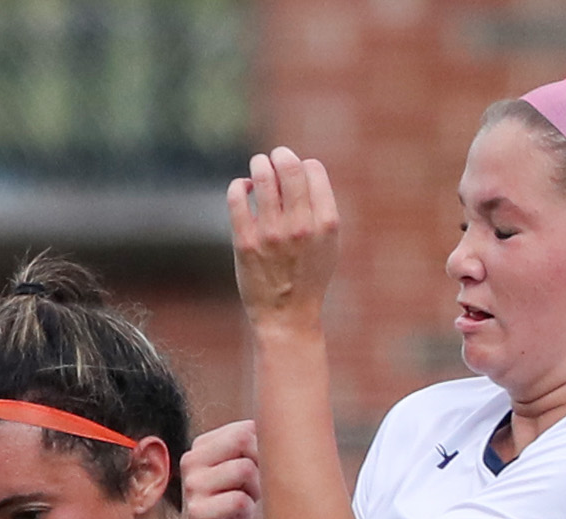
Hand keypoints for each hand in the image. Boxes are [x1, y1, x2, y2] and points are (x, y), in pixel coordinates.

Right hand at [179, 420, 259, 518]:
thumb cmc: (229, 508)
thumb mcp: (240, 472)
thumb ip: (252, 448)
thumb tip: (288, 426)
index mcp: (201, 446)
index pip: (245, 428)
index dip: (262, 450)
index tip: (254, 473)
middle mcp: (191, 460)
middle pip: (244, 440)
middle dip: (260, 464)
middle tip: (252, 488)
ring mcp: (192, 486)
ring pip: (245, 468)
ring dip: (255, 489)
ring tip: (243, 502)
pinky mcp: (198, 512)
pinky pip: (240, 499)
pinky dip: (247, 509)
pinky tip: (236, 518)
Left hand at [228, 147, 340, 330]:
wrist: (287, 316)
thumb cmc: (308, 276)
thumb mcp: (328, 243)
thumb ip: (320, 207)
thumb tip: (298, 168)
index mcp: (326, 223)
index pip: (313, 169)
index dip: (304, 165)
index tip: (297, 173)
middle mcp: (300, 226)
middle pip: (289, 166)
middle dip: (280, 155)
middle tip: (275, 157)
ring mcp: (271, 234)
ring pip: (261, 175)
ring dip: (258, 165)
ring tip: (258, 168)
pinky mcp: (245, 242)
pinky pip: (237, 196)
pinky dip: (239, 186)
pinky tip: (243, 190)